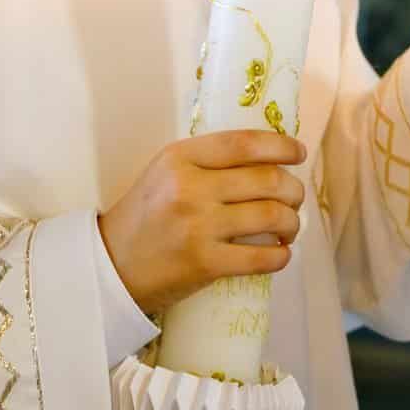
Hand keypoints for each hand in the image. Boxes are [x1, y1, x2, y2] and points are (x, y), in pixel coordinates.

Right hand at [98, 130, 307, 317]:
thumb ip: (208, 160)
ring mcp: (198, 227)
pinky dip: (281, 256)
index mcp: (180, 157)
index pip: (244, 143)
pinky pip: (262, 257)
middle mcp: (190, 188)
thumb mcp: (166, 172)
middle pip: (267, 179)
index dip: (281, 146)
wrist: (110, 266)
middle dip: (293, 189)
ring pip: (272, 215)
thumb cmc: (146, 216)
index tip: (298, 153)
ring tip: (289, 226)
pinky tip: (281, 254)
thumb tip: (267, 153)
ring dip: (292, 222)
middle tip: (294, 198)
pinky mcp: (204, 263)